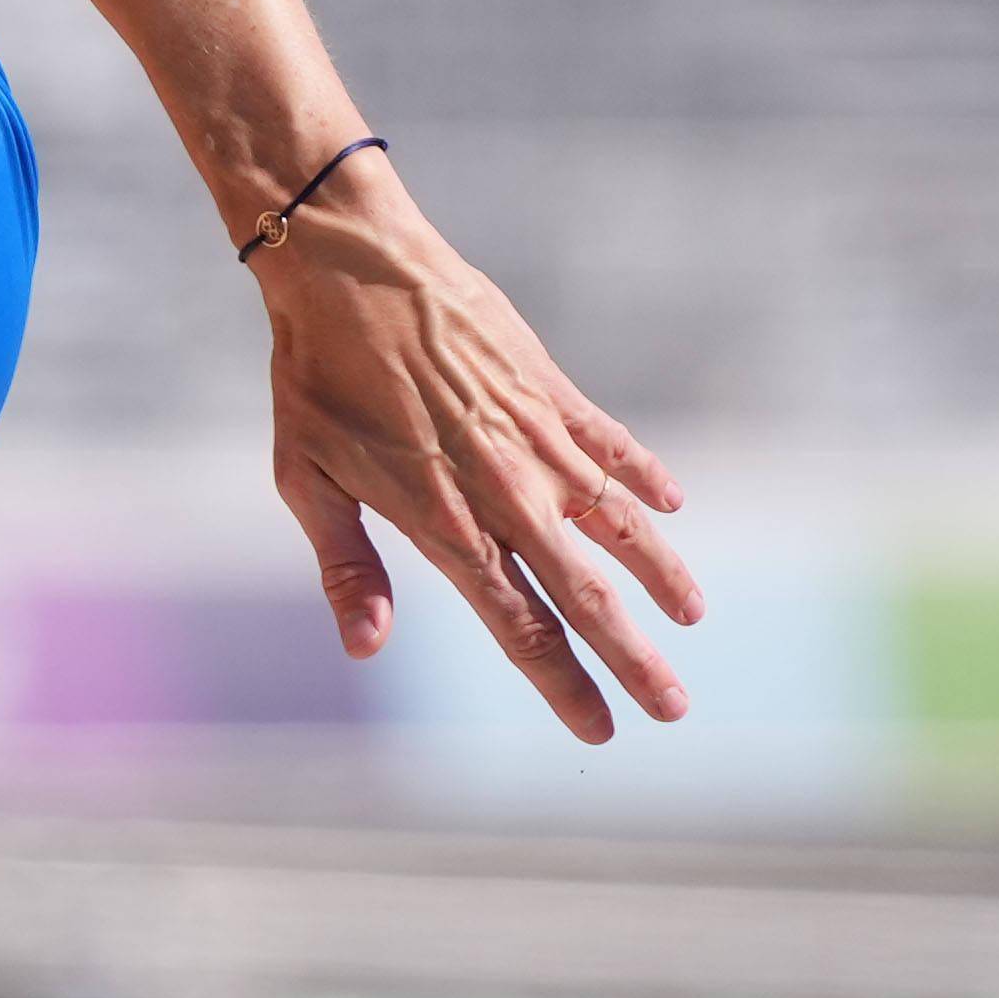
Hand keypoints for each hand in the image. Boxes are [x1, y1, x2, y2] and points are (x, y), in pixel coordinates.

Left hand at [259, 167, 699, 745]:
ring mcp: (540, 441)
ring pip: (620, 524)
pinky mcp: (554, 390)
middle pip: (587, 595)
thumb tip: (365, 650)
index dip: (565, 686)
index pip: (521, 628)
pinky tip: (673, 502)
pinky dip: (646, 475)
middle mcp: (509, 494)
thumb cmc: (314, 378)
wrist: (353, 267)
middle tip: (675, 708)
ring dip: (660, 574)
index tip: (602, 730)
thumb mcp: (306, 480)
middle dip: (633, 658)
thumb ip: (347, 568)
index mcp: (448, 527)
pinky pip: (614, 443)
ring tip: (692, 615)